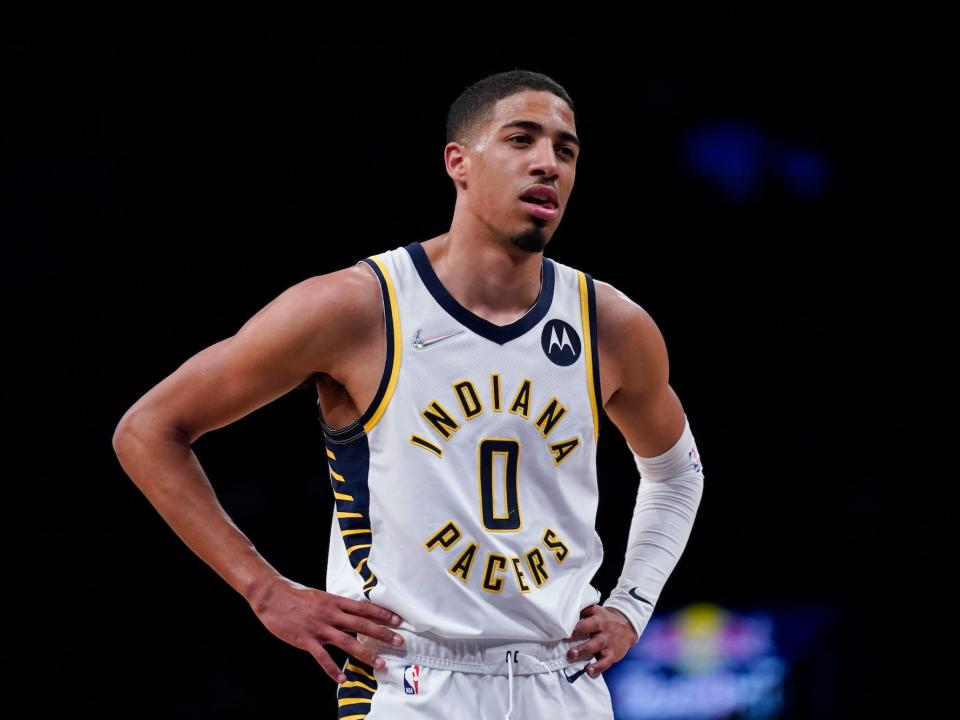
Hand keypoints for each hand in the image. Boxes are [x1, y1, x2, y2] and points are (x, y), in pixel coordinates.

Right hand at [247, 575, 404, 682]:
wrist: (272, 595)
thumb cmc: (296, 595)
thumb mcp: (321, 596)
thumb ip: (336, 605)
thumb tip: (352, 611)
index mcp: (335, 601)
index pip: (364, 608)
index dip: (382, 614)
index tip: (398, 620)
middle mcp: (331, 614)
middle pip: (362, 625)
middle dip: (383, 633)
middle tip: (399, 641)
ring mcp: (319, 628)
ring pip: (348, 643)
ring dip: (366, 654)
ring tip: (380, 663)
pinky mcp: (306, 640)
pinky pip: (322, 657)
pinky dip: (333, 670)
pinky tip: (342, 679)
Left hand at [565, 604, 637, 676]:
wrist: (627, 627)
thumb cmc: (604, 619)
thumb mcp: (595, 612)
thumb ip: (581, 613)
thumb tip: (561, 615)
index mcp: (598, 617)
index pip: (587, 617)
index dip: (576, 624)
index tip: (563, 629)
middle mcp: (603, 628)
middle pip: (592, 630)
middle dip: (578, 634)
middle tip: (566, 641)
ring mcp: (608, 641)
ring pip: (597, 646)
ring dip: (584, 651)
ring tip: (572, 657)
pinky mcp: (612, 654)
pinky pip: (605, 662)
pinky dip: (597, 668)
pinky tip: (589, 672)